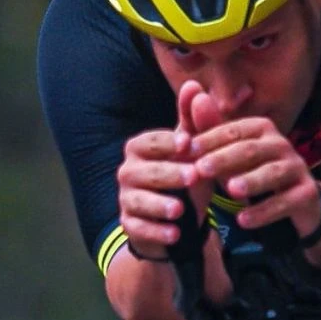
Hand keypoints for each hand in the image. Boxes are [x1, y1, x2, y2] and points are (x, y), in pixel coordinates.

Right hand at [118, 81, 222, 258]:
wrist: (181, 219)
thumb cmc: (186, 176)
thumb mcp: (194, 151)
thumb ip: (194, 121)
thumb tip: (194, 85)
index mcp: (141, 148)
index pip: (151, 141)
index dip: (169, 143)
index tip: (190, 143)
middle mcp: (128, 171)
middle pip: (145, 171)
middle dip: (169, 174)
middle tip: (193, 176)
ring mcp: (126, 198)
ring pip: (138, 200)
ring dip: (159, 205)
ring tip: (180, 210)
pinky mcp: (130, 224)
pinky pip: (138, 227)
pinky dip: (156, 231)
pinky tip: (174, 234)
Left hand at [191, 116, 320, 237]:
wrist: (294, 203)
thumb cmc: (252, 172)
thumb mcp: (229, 155)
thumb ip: (210, 130)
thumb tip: (194, 94)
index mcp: (261, 129)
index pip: (234, 130)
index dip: (209, 138)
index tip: (186, 150)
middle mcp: (281, 144)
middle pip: (251, 149)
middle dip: (225, 158)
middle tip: (201, 169)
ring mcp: (297, 168)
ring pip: (273, 172)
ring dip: (251, 181)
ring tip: (231, 190)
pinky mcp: (307, 193)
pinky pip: (285, 201)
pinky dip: (264, 211)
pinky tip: (243, 221)